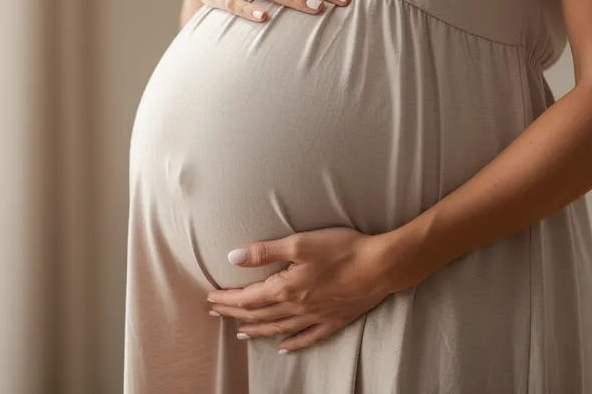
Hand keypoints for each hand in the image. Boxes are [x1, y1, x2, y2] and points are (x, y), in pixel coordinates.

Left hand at [205, 227, 405, 353]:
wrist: (381, 266)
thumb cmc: (342, 249)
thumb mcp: (299, 243)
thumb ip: (265, 252)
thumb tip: (232, 257)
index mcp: (286, 288)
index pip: (248, 298)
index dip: (227, 299)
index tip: (210, 299)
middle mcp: (297, 307)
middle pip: (259, 314)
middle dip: (235, 314)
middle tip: (216, 314)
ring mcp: (316, 316)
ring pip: (279, 328)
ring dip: (257, 331)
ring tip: (241, 333)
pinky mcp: (334, 320)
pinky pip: (308, 337)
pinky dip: (293, 343)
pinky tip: (284, 347)